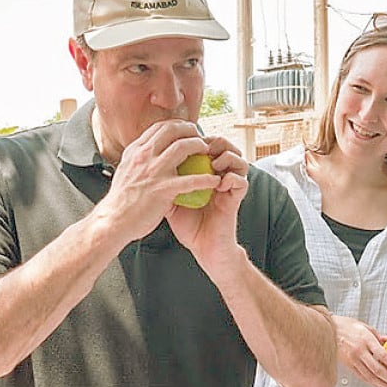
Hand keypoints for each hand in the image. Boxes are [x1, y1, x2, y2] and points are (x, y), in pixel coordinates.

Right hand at [98, 119, 219, 244]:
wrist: (113, 221)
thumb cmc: (122, 200)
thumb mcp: (126, 171)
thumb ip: (139, 159)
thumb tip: (149, 150)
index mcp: (135, 151)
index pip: (159, 127)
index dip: (177, 125)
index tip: (187, 130)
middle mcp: (143, 156)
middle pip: (172, 130)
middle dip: (191, 130)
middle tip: (201, 138)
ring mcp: (153, 171)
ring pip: (183, 147)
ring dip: (200, 146)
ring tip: (209, 153)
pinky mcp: (163, 189)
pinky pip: (191, 180)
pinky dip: (206, 179)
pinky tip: (215, 181)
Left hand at [167, 135, 248, 269]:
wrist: (202, 247)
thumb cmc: (188, 225)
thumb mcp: (170, 200)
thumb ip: (164, 181)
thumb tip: (144, 167)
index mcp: (205, 173)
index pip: (207, 145)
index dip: (198, 139)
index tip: (183, 142)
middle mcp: (220, 177)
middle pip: (225, 146)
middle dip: (214, 142)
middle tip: (201, 146)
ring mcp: (229, 187)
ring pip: (239, 160)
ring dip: (226, 157)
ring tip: (212, 164)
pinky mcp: (236, 199)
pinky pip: (241, 181)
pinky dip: (230, 178)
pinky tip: (217, 184)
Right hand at [332, 315, 386, 386]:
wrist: (327, 329)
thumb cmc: (345, 325)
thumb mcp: (365, 326)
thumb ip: (377, 337)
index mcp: (365, 339)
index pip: (382, 355)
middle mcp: (359, 351)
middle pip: (377, 369)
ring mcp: (352, 359)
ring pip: (370, 376)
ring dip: (383, 385)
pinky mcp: (348, 366)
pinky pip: (362, 377)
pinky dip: (373, 383)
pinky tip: (380, 386)